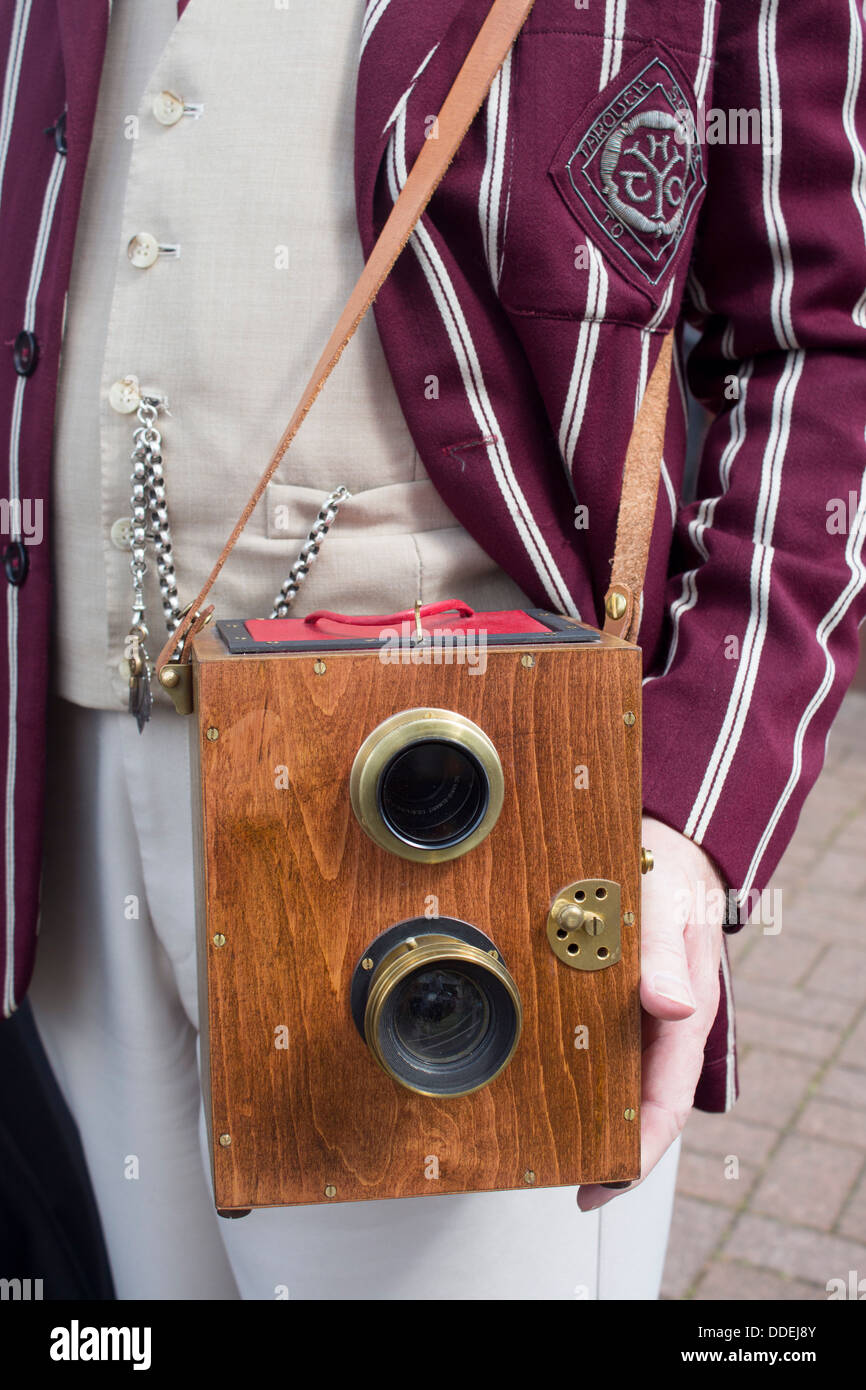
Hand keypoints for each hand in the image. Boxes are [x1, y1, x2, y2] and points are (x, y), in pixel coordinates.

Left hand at [576, 814, 723, 1210]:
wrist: (660, 845)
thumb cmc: (665, 877)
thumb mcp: (664, 908)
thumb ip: (665, 955)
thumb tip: (671, 1006)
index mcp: (684, 1016)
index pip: (666, 1101)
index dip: (639, 1150)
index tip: (603, 1182)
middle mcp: (661, 1026)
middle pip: (637, 1105)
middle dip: (605, 1147)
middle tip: (561, 1177)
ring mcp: (637, 1017)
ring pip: (615, 1082)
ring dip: (587, 1116)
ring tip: (542, 1147)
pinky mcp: (612, 1003)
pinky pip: (597, 1049)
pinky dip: (575, 1074)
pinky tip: (540, 1085)